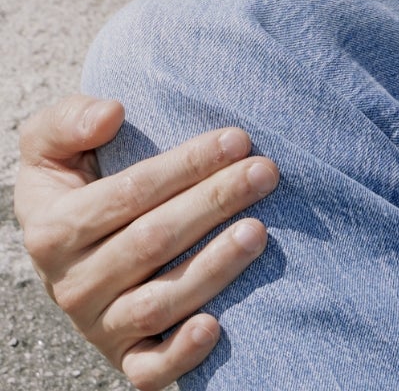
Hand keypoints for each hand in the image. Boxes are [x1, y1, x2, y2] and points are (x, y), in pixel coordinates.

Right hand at [13, 94, 279, 387]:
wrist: (79, 240)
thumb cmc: (80, 176)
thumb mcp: (52, 144)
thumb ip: (68, 122)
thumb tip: (110, 114)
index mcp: (54, 230)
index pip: (126, 195)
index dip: (184, 166)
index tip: (238, 138)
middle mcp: (73, 284)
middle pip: (151, 242)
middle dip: (214, 203)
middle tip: (265, 172)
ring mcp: (100, 324)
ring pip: (157, 304)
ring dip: (212, 268)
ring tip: (259, 231)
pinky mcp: (126, 357)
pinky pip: (149, 368)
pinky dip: (181, 354)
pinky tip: (216, 326)